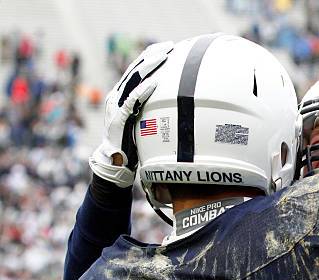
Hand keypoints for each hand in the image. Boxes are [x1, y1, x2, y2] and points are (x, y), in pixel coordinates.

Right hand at [90, 41, 172, 186]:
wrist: (115, 162)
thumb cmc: (132, 142)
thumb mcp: (143, 120)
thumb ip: (150, 108)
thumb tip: (171, 101)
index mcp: (121, 94)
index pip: (137, 70)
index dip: (150, 57)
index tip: (166, 48)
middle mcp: (117, 96)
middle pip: (135, 70)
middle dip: (152, 56)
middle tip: (169, 46)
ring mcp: (116, 106)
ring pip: (133, 80)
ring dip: (149, 68)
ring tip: (164, 57)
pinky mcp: (117, 117)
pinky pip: (132, 101)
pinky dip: (143, 91)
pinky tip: (154, 83)